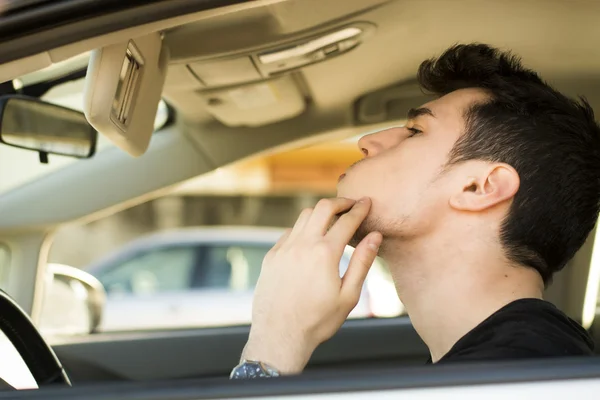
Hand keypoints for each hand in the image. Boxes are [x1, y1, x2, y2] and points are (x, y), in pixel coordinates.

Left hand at [242, 197, 381, 373]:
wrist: (279, 335)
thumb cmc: (317, 320)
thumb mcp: (348, 295)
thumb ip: (362, 262)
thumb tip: (375, 236)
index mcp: (325, 253)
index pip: (347, 221)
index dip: (360, 209)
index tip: (367, 202)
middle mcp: (302, 245)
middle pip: (323, 208)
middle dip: (340, 202)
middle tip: (351, 204)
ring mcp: (284, 248)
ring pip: (304, 216)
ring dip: (320, 212)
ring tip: (332, 217)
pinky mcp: (272, 256)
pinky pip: (289, 231)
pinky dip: (304, 227)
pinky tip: (311, 237)